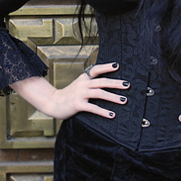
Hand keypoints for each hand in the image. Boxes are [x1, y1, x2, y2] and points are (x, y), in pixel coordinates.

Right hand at [10, 62, 128, 120]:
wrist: (52, 103)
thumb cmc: (68, 96)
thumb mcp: (78, 86)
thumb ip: (89, 84)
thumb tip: (105, 84)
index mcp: (83, 79)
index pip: (96, 70)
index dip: (106, 67)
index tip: (117, 65)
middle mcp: (82, 84)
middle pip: (101, 82)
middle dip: (116, 83)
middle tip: (127, 85)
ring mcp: (79, 94)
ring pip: (99, 93)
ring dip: (113, 97)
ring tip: (124, 100)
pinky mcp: (77, 104)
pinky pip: (92, 107)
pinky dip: (103, 111)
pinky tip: (112, 115)